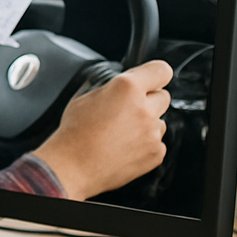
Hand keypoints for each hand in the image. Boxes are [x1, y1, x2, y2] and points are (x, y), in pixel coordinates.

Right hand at [32, 60, 172, 200]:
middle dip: (148, 100)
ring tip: (120, 133)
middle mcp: (144, 109)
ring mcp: (152, 133)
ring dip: (146, 123)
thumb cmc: (74, 134)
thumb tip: (117, 86)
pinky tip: (123, 147)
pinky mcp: (155, 153)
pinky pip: (157, 142)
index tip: (150, 79)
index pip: (161, 70)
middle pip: (163, 96)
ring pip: (159, 121)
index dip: (154, 74)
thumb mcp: (83, 97)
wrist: (73, 166)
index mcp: (126, 88)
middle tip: (126, 110)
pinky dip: (144, 144)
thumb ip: (109, 88)